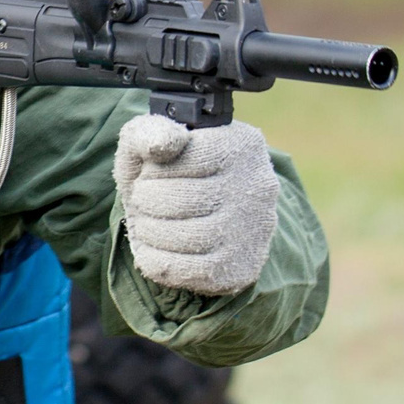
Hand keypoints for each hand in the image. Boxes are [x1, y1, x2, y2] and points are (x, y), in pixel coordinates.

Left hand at [112, 114, 278, 296]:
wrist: (193, 217)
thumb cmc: (168, 175)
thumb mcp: (152, 144)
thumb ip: (148, 133)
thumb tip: (161, 144)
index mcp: (241, 144)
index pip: (183, 157)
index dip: (153, 170)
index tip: (152, 174)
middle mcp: (258, 186)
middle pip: (179, 199)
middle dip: (146, 202)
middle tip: (145, 202)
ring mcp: (254, 230)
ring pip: (183, 237)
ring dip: (149, 232)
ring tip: (149, 224)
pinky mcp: (241, 267)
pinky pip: (187, 270)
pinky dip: (156, 260)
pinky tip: (156, 248)